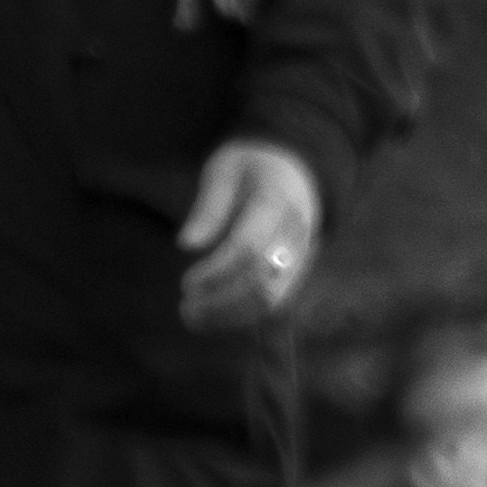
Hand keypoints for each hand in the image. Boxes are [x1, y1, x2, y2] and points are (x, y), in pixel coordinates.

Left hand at [176, 140, 323, 335]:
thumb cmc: (252, 166)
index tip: (186, 283)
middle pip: (263, 283)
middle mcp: (294, 236)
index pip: (248, 249)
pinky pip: (279, 305)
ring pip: (272, 301)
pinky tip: (218, 320)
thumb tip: (185, 244)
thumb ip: (208, 206)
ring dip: (231, 317)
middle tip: (185, 308)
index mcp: (276, 204)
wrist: (297, 169)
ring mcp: (301, 257)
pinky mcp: (298, 272)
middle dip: (221, 303)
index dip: (215, 272)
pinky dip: (248, 319)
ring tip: (194, 318)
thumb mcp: (225, 169)